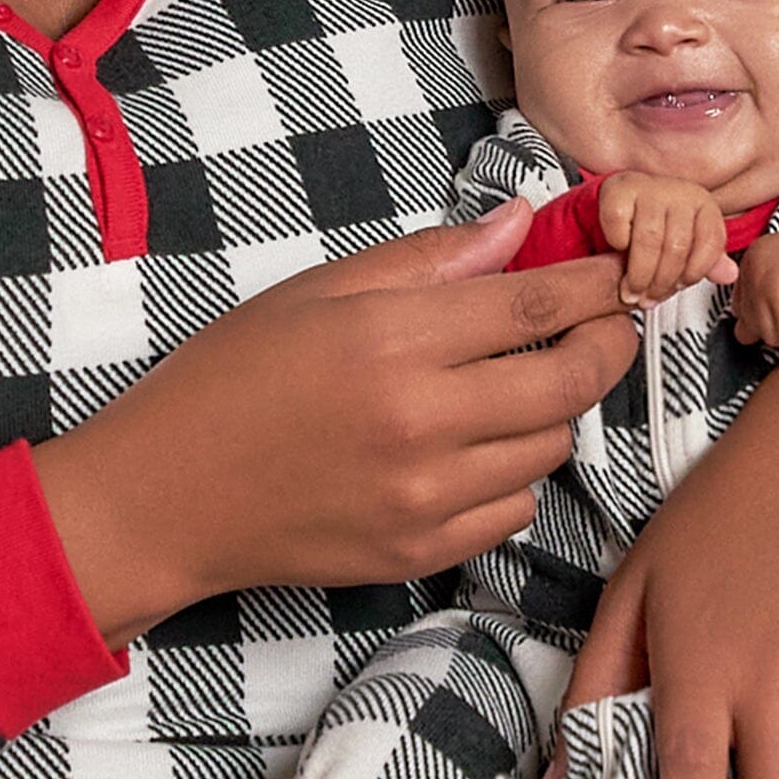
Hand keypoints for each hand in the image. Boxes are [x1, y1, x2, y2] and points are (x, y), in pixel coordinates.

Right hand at [32, 204, 643, 644]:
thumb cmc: (229, 380)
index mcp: (391, 342)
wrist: (166, 496)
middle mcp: (421, 423)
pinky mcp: (421, 551)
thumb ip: (426, 259)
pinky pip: (514, 509)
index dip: (591, 283)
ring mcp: (426, 498)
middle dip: (606, 342)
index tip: (612, 269)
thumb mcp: (315, 292)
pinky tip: (472, 448)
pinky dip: (512, 474)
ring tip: (516, 383)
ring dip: (551, 410)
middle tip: (607, 322)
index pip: (535, 307)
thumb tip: (518, 226)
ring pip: (550, 448)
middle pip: (569, 380)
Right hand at [593, 174, 737, 305]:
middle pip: (677, 247)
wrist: (622, 194)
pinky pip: (620, 229)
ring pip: (649, 241)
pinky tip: (619, 252)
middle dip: (661, 282)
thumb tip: (729, 275)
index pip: (710, 244)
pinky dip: (617, 246)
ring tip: (632, 290)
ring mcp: (649, 188)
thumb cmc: (656, 220)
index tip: (678, 288)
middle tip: (648, 298)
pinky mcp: (619, 191)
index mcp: (703, 203)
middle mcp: (680, 192)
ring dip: (639, 275)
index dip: (693, 274)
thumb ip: (707, 260)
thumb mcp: (688, 239)